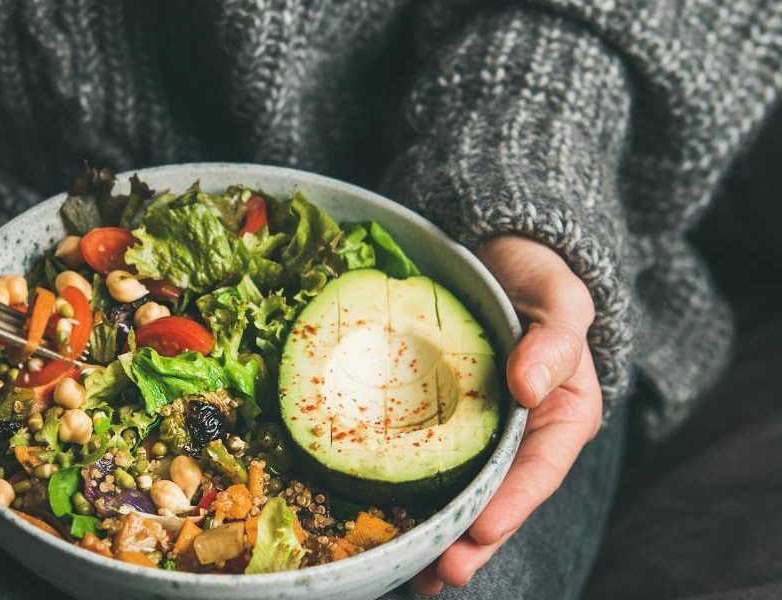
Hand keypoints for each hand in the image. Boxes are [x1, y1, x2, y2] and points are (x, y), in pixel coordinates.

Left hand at [411, 235, 602, 595]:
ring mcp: (482, 435)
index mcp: (562, 415)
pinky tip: (385, 529)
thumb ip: (555, 340)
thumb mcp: (558, 299)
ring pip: (464, 495)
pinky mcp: (443, 425)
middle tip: (441, 573)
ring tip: (415, 577)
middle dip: (472, 541)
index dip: (513, 503)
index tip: (482, 528)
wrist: (497, 258)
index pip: (539, 469)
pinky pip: (428, 466)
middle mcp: (522, 436)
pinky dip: (411, 501)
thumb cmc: (535, 278)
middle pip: (500, 499)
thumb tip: (529, 385)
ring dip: (441, 538)